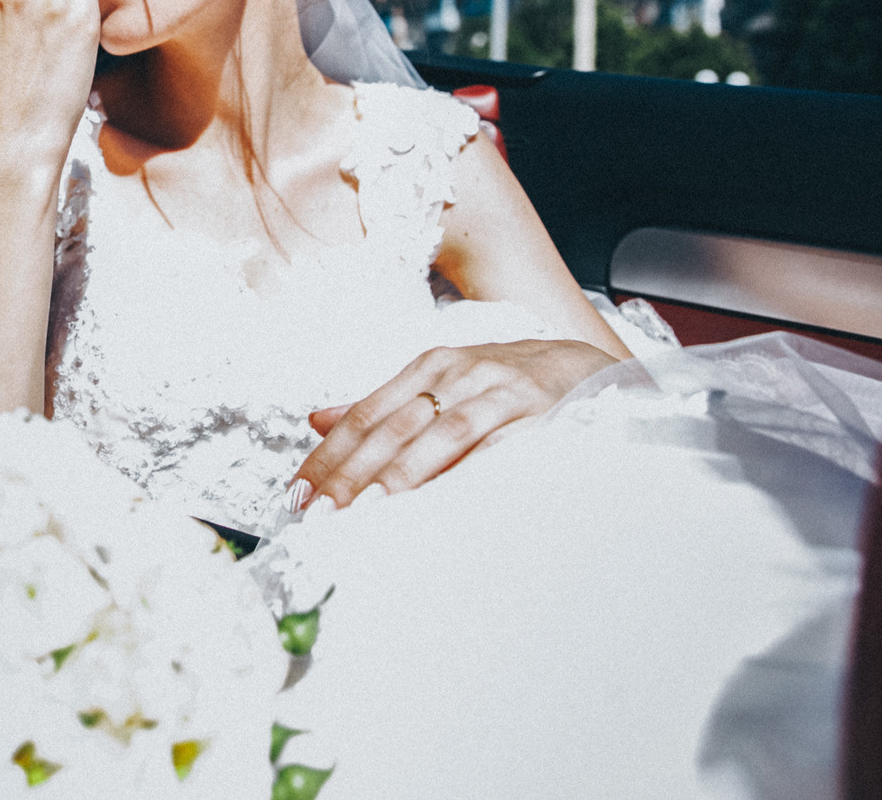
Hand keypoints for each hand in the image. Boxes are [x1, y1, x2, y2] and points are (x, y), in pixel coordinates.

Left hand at [292, 339, 617, 506]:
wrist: (583, 366)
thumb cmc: (502, 384)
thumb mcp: (439, 382)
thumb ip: (380, 405)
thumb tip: (316, 420)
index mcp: (426, 369)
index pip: (364, 416)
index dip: (328, 456)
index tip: (298, 494)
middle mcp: (456, 376)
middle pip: (391, 429)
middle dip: (351, 475)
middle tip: (320, 515)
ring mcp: (496, 394)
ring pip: (438, 439)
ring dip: (399, 478)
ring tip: (364, 512)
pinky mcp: (536, 416)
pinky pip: (494, 453)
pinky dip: (464, 478)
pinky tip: (440, 505)